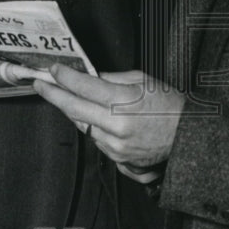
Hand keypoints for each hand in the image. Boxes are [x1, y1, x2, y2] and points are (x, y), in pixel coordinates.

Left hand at [33, 66, 183, 178]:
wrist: (189, 137)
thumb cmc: (171, 105)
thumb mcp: (144, 81)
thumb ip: (113, 79)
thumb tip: (90, 77)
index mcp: (124, 101)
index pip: (84, 86)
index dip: (64, 76)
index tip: (53, 69)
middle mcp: (116, 125)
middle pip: (73, 108)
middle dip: (53, 94)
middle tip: (40, 85)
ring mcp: (115, 145)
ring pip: (82, 125)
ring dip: (72, 111)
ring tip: (65, 98)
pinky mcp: (117, 158)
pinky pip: (96, 139)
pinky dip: (92, 127)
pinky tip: (94, 118)